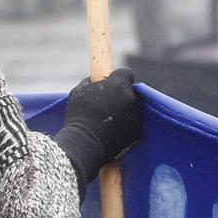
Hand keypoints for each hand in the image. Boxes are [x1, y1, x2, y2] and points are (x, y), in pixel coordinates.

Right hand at [55, 68, 142, 183]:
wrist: (85, 144)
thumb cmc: (79, 116)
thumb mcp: (79, 92)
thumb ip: (91, 81)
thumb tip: (96, 79)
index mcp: (119, 84)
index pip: (126, 73)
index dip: (118, 78)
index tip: (111, 84)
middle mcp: (132, 98)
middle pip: (129, 92)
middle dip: (119, 96)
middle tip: (105, 106)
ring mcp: (137, 116)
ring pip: (132, 109)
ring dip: (122, 112)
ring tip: (105, 122)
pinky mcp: (138, 132)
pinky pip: (132, 125)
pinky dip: (125, 126)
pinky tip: (110, 132)